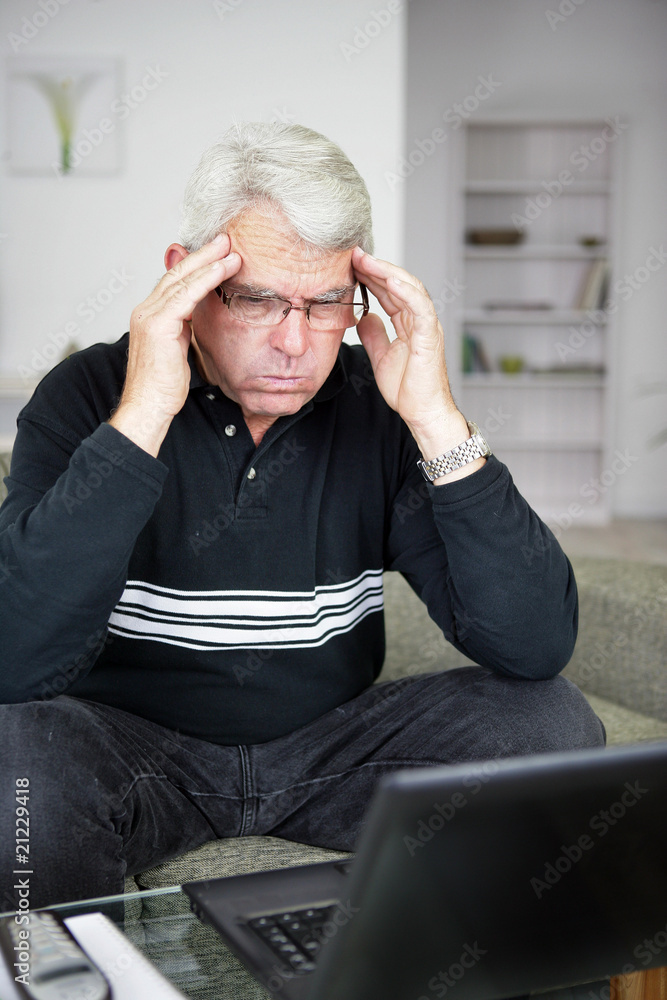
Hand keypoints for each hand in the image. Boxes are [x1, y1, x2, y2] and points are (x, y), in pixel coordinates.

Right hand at [110, 235, 240, 455]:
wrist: (149, 407)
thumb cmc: (164, 388)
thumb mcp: (178, 351)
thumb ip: (184, 331)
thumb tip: (196, 320)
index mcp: (150, 316)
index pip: (175, 283)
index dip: (197, 266)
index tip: (218, 254)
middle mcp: (146, 310)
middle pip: (177, 273)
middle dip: (203, 254)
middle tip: (226, 239)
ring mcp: (149, 315)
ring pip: (182, 279)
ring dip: (209, 262)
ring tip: (231, 249)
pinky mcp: (158, 324)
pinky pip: (185, 294)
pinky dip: (205, 279)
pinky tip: (222, 269)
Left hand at [353, 247, 462, 429]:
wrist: (422, 412)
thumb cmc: (408, 390)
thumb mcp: (382, 358)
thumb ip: (375, 336)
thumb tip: (364, 317)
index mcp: (410, 325)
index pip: (390, 293)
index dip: (372, 277)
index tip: (351, 265)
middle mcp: (420, 321)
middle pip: (398, 285)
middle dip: (376, 267)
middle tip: (354, 253)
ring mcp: (427, 326)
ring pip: (409, 289)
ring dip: (387, 271)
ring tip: (365, 259)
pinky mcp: (430, 336)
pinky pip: (420, 307)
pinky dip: (405, 290)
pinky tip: (389, 278)